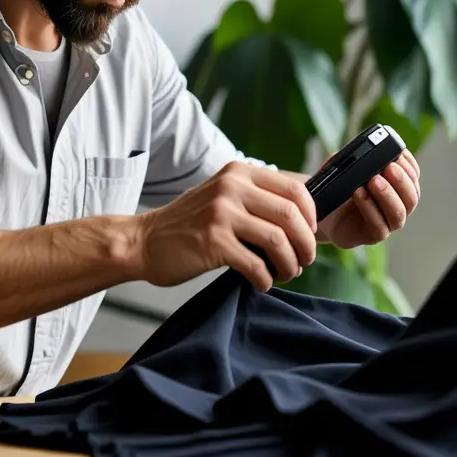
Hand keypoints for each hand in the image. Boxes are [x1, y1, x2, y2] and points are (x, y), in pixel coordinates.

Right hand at [129, 161, 317, 291]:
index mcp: (239, 173)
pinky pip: (256, 265)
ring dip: (290, 263)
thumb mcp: (222, 196)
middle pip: (291, 215)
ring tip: (285, 273)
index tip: (310, 235)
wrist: (144, 241)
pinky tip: (262, 283)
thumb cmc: (188, 224)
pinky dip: (266, 279)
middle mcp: (231, 187)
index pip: (294, 189)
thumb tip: (302, 219)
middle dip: (306, 244)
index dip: (311, 216)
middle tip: (305, 260)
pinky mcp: (213, 242)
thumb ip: (255, 198)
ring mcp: (221, 214)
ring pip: (278, 240)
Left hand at [317, 150, 420, 247]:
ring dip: (387, 195)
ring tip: (373, 180)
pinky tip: (359, 193)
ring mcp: (388, 223)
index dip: (409, 165)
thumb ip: (352, 158)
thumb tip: (356, 149)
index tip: (399, 153)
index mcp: (398, 188)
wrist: (324, 214)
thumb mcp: (344, 169)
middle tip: (389, 167)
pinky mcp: (374, 236)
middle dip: (402, 180)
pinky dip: (369, 208)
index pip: (413, 177)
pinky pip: (378, 225)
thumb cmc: (339, 189)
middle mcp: (398, 206)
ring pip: (398, 212)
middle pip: (411, 197)